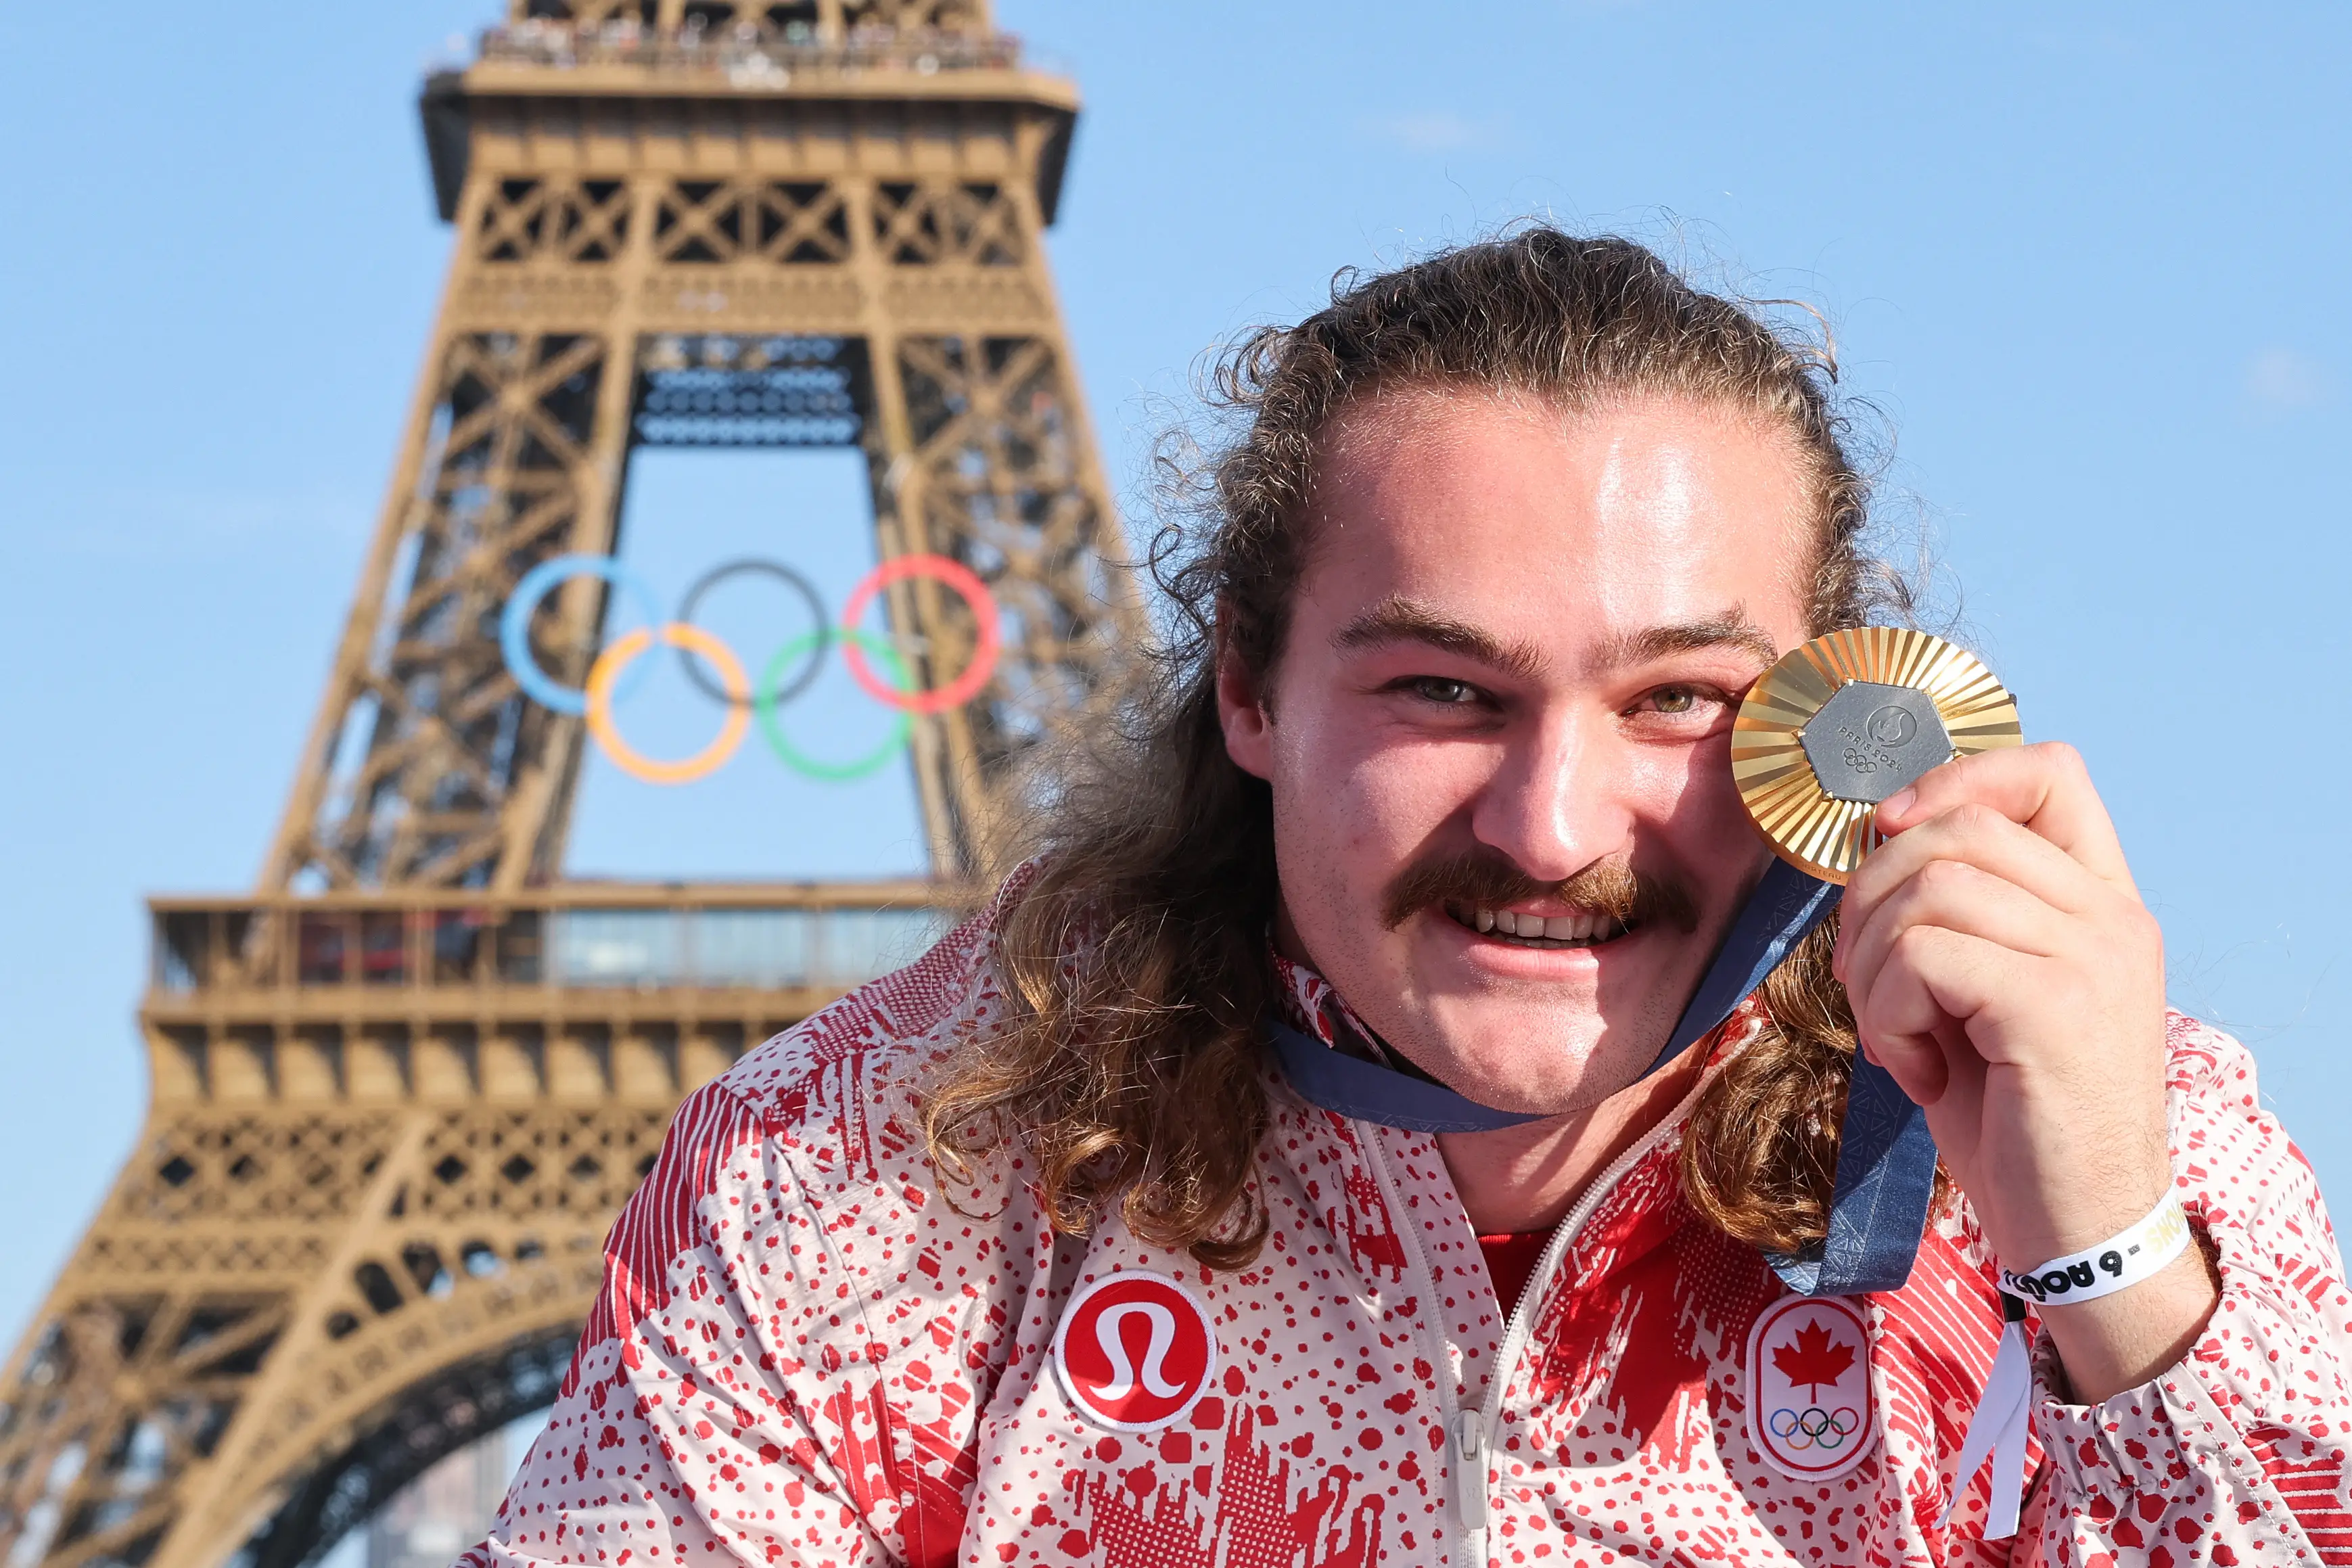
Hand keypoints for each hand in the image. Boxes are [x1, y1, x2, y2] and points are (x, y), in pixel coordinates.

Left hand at [1831, 742, 2214, 1400]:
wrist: (2077, 1227)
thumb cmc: (2015, 1114)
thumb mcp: (1986, 992)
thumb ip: (1959, 912)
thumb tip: (1875, 840)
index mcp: (2103, 901)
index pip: (2046, 771)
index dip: (1953, 779)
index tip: (1891, 834)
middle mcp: (2111, 916)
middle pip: (1953, 826)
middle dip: (1869, 898)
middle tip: (1867, 984)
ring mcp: (2090, 957)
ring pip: (1923, 890)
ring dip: (1872, 968)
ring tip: (1896, 1037)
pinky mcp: (2052, 1005)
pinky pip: (1920, 956)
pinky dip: (1889, 1015)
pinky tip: (1917, 1070)